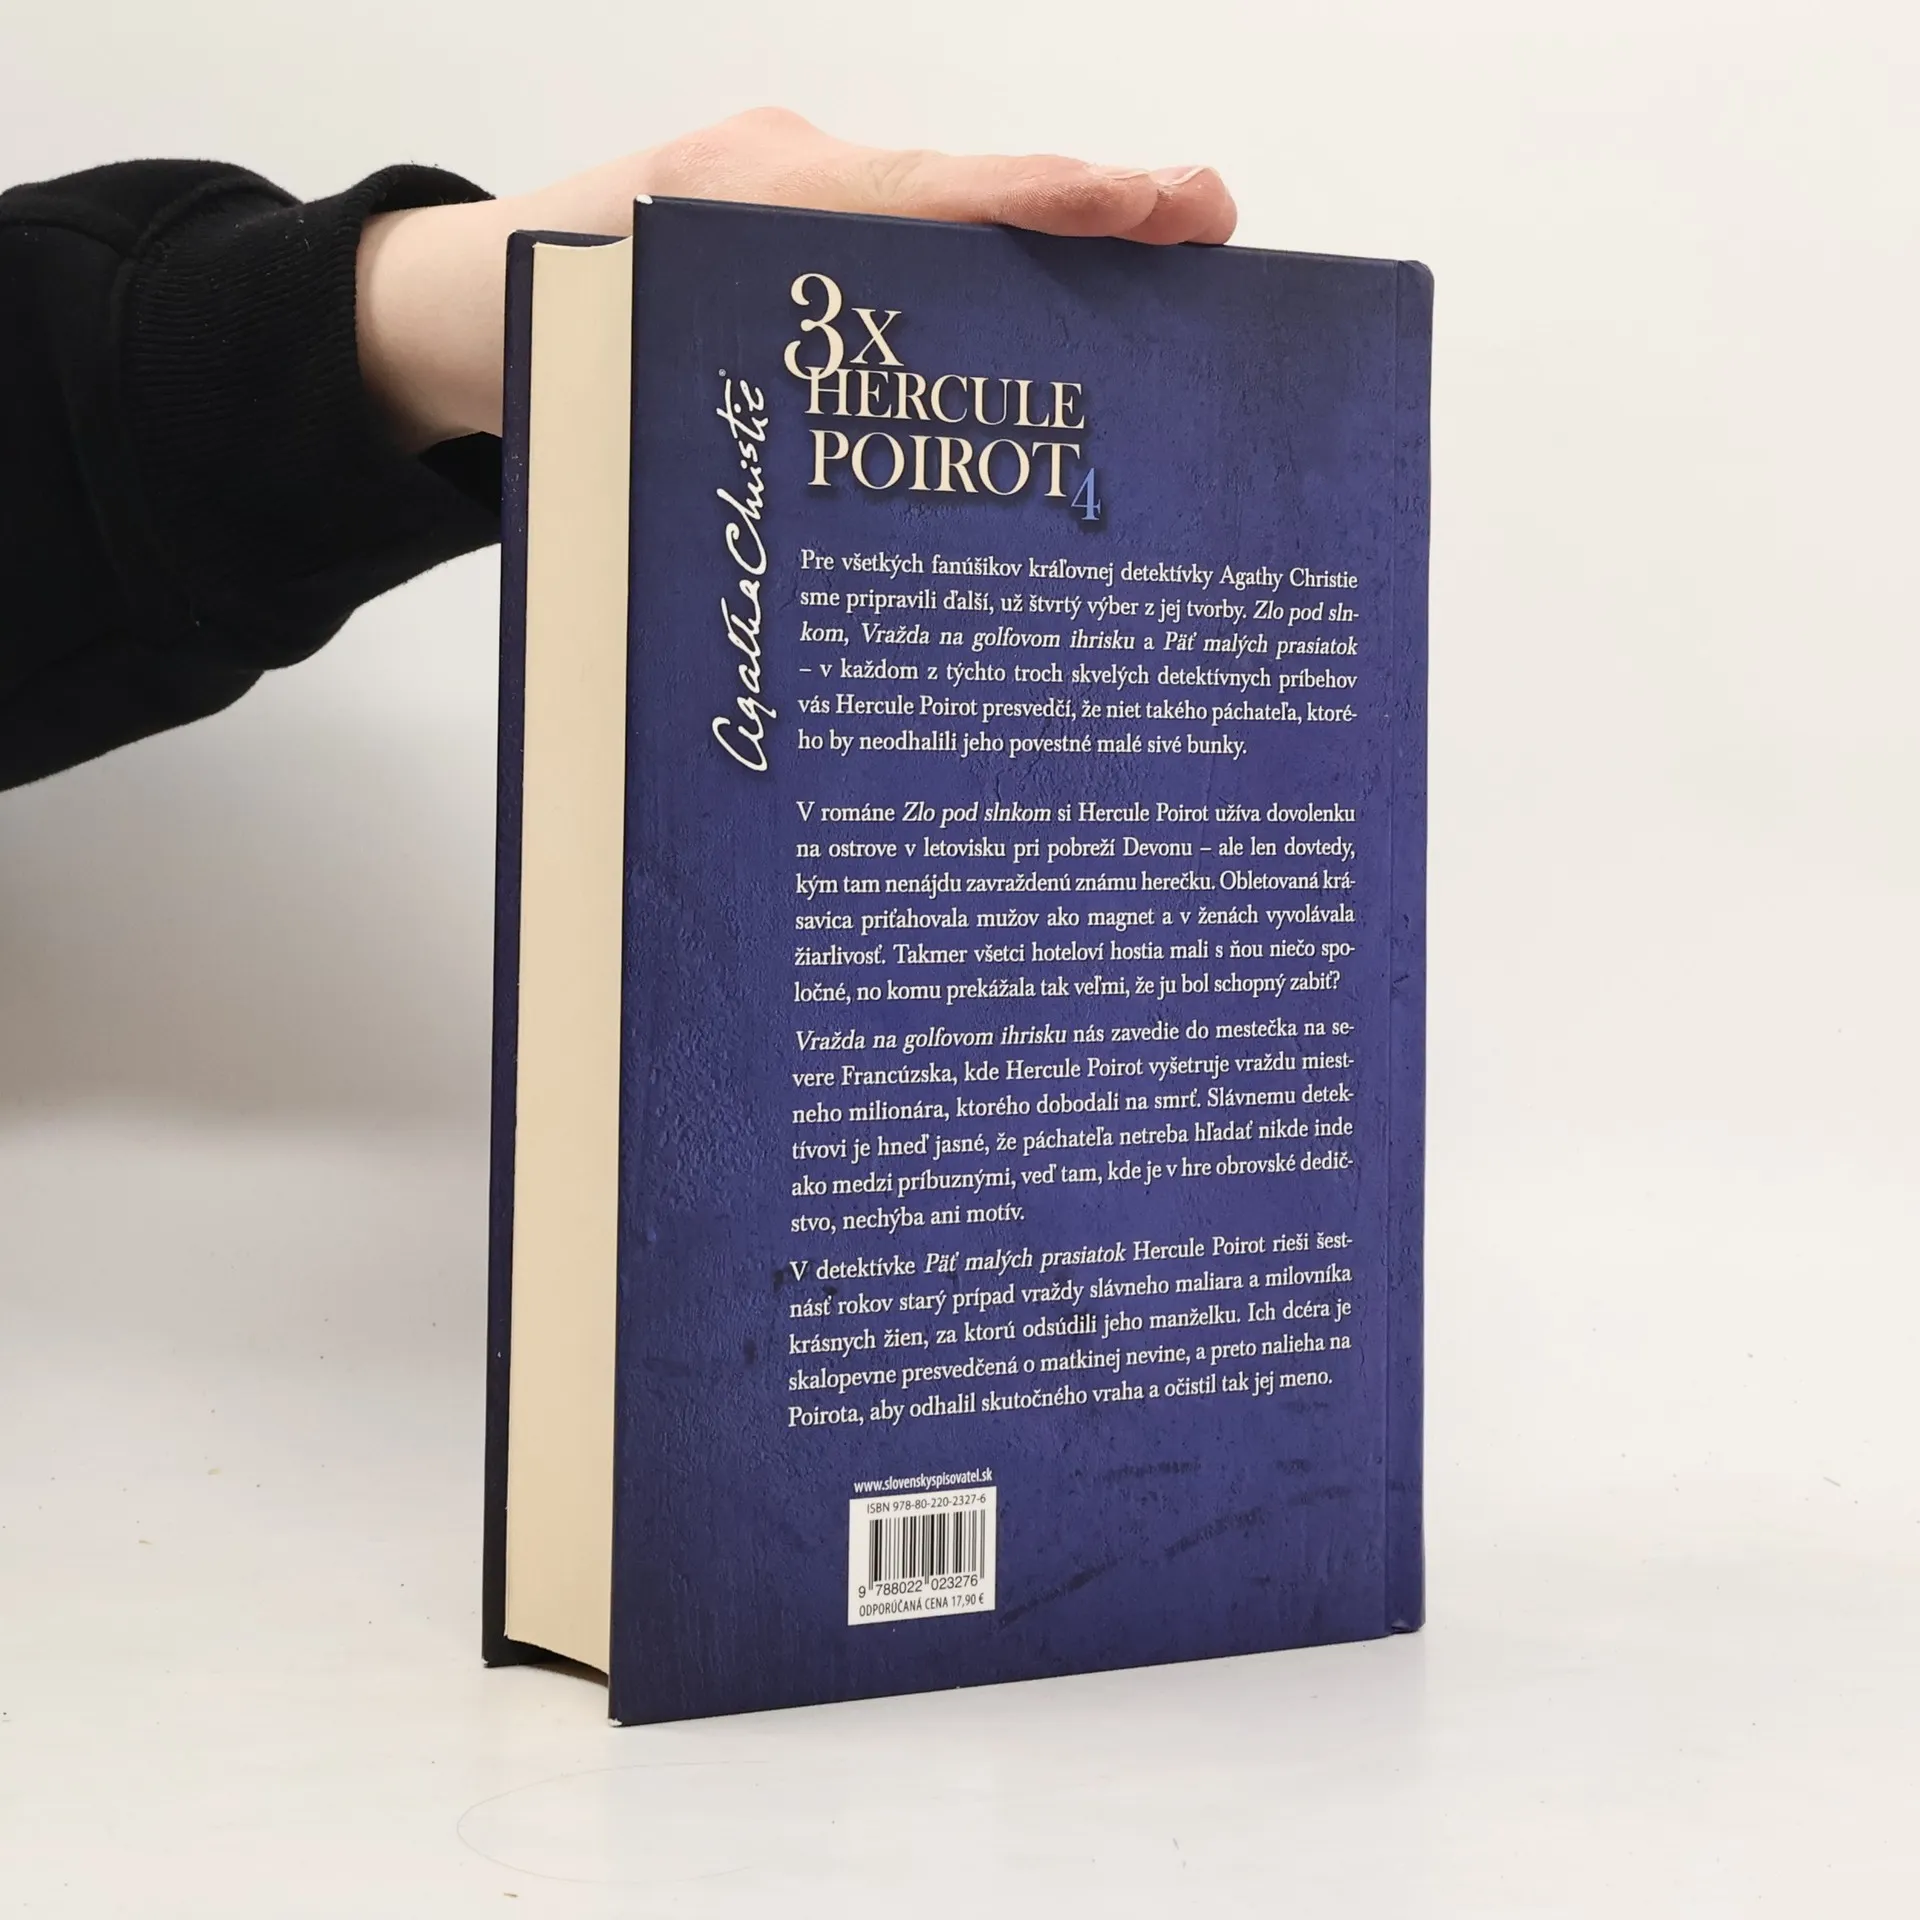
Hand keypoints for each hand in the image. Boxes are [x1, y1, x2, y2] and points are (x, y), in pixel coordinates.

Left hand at [357, 107, 1236, 449]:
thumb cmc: (529, 345)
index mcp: (753, 203)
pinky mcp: (803, 257)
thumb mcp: (609, 370)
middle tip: (1211, 226)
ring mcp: (804, 213)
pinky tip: (1057, 343)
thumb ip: (720, 395)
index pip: (929, 195)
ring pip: (953, 233)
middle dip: (1093, 213)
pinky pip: (913, 265)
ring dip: (1060, 257)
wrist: (450, 315)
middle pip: (971, 198)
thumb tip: (861, 492)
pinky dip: (991, 290)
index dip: (1046, 205)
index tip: (1152, 205)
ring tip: (1172, 279)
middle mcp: (795, 189)